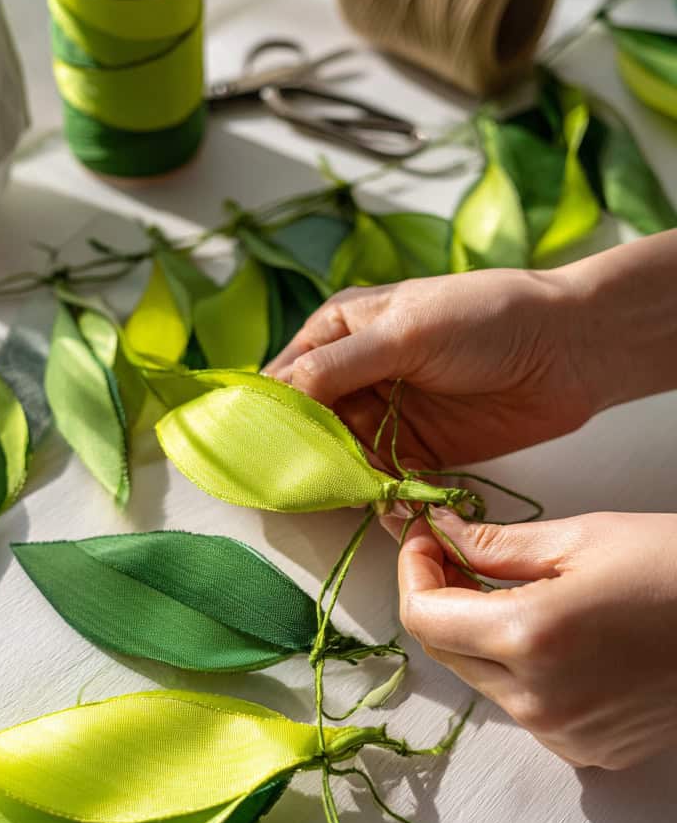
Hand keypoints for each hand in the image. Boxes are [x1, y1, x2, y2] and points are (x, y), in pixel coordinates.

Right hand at [265, 266, 593, 468]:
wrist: (568, 349)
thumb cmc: (487, 317)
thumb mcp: (403, 331)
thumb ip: (338, 366)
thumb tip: (277, 396)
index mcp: (341, 330)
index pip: (284, 378)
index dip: (265, 415)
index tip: (253, 451)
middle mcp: (356, 374)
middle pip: (306, 426)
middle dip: (300, 456)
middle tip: (294, 486)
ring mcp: (386, 415)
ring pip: (340, 458)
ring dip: (338, 481)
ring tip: (340, 498)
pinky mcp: (417, 452)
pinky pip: (381, 480)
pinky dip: (376, 495)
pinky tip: (378, 505)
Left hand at [384, 507, 676, 769]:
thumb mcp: (583, 537)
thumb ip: (495, 545)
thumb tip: (438, 536)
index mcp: (530, 638)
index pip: (424, 617)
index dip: (413, 572)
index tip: (424, 539)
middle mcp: (538, 700)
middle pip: (447, 652)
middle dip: (442, 601)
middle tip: (458, 555)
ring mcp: (564, 734)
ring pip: (485, 683)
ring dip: (483, 637)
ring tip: (518, 590)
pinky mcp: (590, 751)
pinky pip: (528, 710)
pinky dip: (525, 672)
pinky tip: (561, 636)